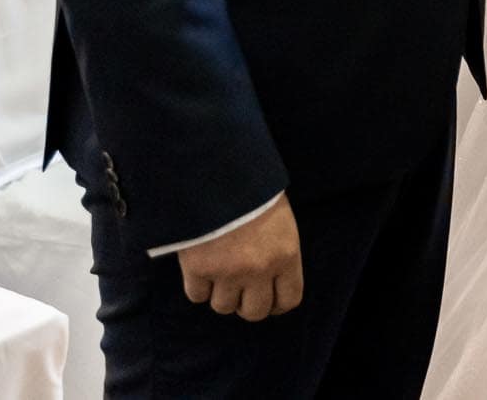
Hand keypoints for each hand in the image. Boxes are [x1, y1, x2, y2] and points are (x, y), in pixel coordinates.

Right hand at [177, 195, 302, 322]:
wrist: (219, 174)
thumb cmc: (254, 193)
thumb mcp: (280, 221)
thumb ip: (278, 254)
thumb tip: (270, 281)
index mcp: (286, 255)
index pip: (289, 300)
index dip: (276, 304)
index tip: (268, 299)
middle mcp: (260, 269)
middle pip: (254, 312)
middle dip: (246, 304)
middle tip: (240, 289)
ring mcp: (228, 272)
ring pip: (223, 306)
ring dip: (220, 294)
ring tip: (219, 271)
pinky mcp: (198, 269)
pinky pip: (197, 295)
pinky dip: (197, 285)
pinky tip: (200, 266)